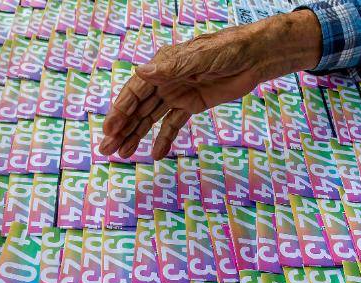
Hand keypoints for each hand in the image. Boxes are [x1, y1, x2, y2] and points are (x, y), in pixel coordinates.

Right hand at [99, 9, 320, 159]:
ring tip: (122, 154)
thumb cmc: (228, 50)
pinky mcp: (193, 104)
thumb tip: (142, 72)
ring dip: (137, 135)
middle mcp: (165, 80)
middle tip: (107, 149)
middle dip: (122, 128)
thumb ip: (173, 67)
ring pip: (152, 118)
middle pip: (138, 108)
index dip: (121, 110)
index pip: (135, 91)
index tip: (110, 129)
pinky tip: (155, 154)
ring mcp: (178, 93)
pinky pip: (174, 124)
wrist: (254, 57)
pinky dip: (164, 139)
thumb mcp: (202, 57)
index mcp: (163, 66)